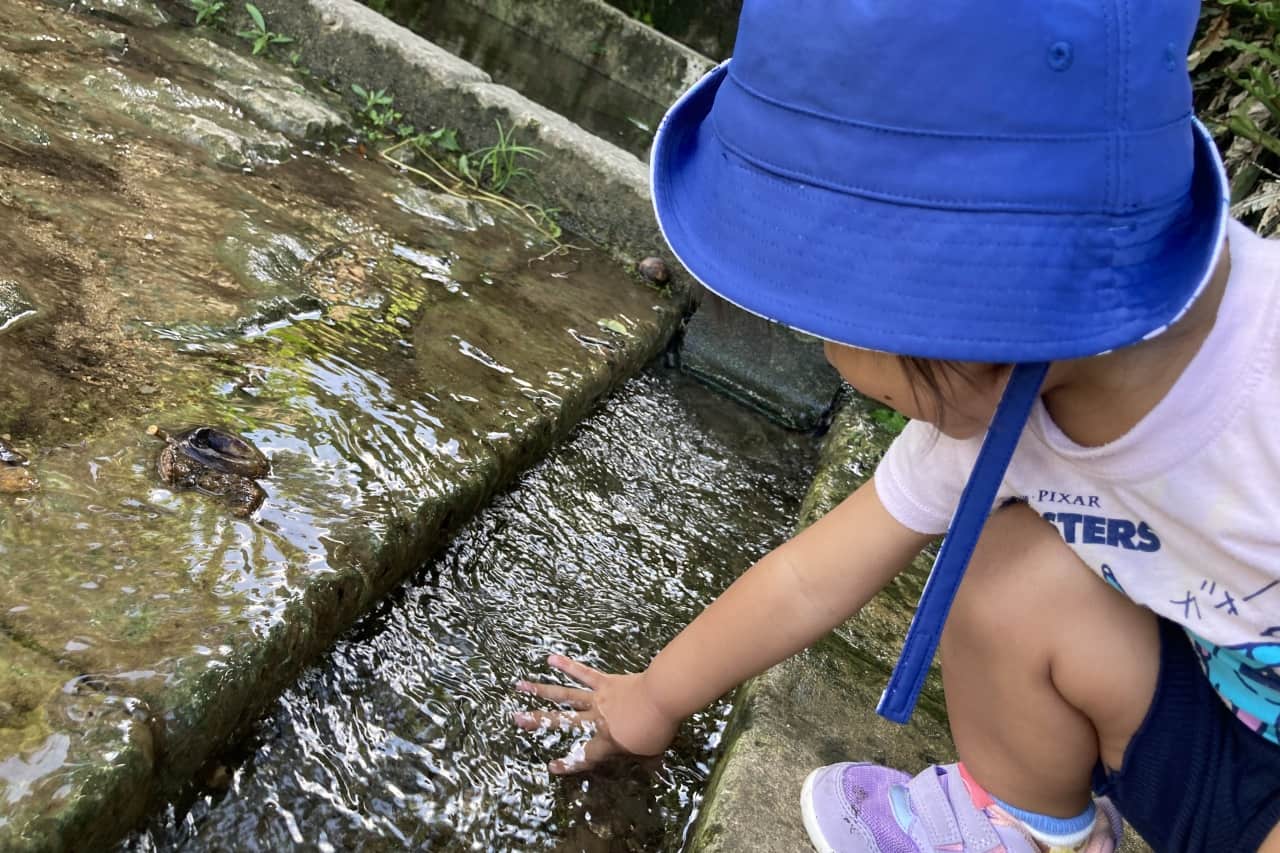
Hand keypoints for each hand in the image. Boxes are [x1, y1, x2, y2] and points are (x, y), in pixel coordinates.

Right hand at [514, 653, 679, 774]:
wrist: (663, 695)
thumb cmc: (658, 726)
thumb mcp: (653, 751)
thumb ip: (647, 760)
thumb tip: (652, 770)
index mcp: (606, 741)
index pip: (584, 756)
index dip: (568, 763)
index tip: (551, 766)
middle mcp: (595, 720)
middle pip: (563, 722)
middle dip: (538, 721)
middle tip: (516, 719)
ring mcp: (598, 698)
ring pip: (565, 695)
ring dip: (542, 690)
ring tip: (520, 685)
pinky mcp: (605, 681)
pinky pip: (584, 673)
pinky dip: (567, 665)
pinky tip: (551, 658)